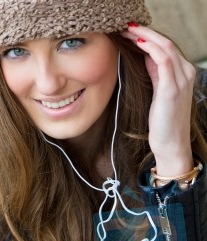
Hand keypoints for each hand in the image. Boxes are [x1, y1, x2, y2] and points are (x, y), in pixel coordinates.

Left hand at [122, 25, 194, 175]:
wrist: (171, 144)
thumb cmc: (163, 121)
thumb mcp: (159, 92)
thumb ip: (156, 73)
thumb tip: (146, 55)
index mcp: (182, 73)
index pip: (165, 46)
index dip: (147, 36)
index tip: (128, 32)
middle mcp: (185, 72)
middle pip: (165, 41)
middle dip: (144, 31)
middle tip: (124, 27)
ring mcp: (181, 79)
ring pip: (165, 46)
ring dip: (144, 36)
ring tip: (126, 31)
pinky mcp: (172, 88)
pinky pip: (163, 60)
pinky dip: (150, 48)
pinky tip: (137, 43)